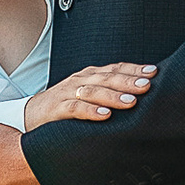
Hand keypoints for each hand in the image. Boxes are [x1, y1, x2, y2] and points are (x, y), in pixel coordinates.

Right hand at [23, 60, 153, 129]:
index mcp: (90, 76)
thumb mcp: (89, 96)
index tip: (154, 73)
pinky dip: (90, 111)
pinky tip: (104, 115)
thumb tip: (141, 97)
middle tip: (146, 86)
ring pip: (92, 91)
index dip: (134, 69)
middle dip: (128, 81)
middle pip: (107, 77)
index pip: (115, 68)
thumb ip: (111, 94)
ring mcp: (68, 93)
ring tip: (130, 102)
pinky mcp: (57, 109)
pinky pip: (74, 108)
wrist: (31, 114)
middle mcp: (81, 80)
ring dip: (112, 96)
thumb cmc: (66, 105)